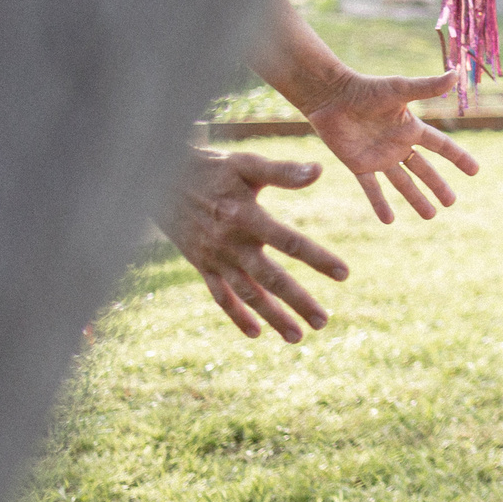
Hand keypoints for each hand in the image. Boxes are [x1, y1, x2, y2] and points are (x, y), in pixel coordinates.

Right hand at [159, 150, 346, 340]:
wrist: (158, 180)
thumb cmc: (211, 168)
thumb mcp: (245, 164)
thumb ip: (282, 171)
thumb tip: (319, 170)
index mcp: (246, 217)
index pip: (290, 242)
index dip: (317, 258)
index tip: (344, 274)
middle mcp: (231, 243)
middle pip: (270, 279)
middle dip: (297, 302)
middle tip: (323, 321)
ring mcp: (215, 258)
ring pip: (247, 294)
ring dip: (273, 316)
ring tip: (298, 337)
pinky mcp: (202, 265)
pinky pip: (220, 296)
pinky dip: (237, 315)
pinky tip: (256, 333)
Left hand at [301, 69, 481, 223]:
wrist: (330, 95)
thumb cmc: (365, 88)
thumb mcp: (400, 89)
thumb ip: (427, 87)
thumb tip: (456, 74)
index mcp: (411, 128)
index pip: (441, 146)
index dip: (458, 157)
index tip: (475, 171)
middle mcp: (398, 145)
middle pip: (424, 170)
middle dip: (438, 186)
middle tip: (451, 203)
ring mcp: (379, 157)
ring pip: (402, 183)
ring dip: (416, 199)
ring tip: (430, 216)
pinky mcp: (358, 165)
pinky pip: (372, 188)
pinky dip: (380, 204)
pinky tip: (389, 220)